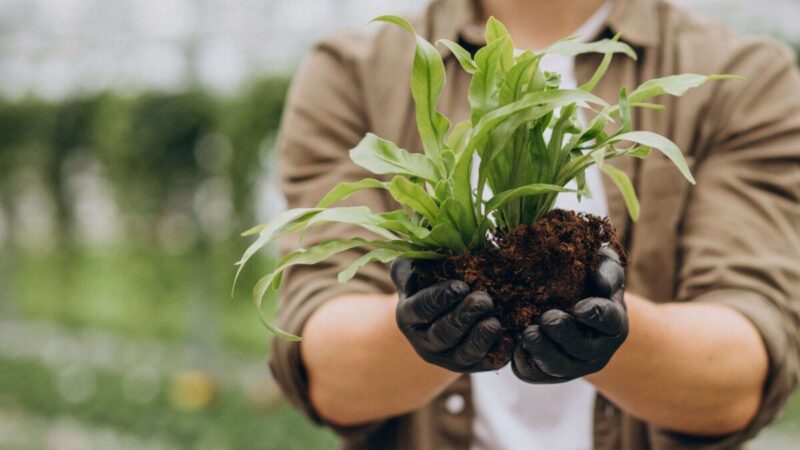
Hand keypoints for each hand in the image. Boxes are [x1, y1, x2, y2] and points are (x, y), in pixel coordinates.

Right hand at [391, 259, 509, 372]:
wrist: (446, 305)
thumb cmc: (430, 278)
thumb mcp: (415, 267)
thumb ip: (411, 263)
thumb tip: (420, 262)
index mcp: (409, 315)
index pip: (421, 309)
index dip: (440, 299)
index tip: (460, 286)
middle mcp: (425, 341)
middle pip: (443, 334)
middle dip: (464, 317)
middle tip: (484, 300)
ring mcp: (447, 357)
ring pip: (463, 354)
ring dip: (480, 339)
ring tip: (494, 323)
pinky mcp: (471, 364)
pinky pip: (486, 362)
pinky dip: (499, 353)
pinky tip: (510, 339)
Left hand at [512, 246, 627, 382]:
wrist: (568, 301)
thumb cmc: (587, 279)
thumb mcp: (602, 266)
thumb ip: (606, 269)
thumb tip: (600, 281)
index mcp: (613, 324)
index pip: (610, 322)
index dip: (596, 316)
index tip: (579, 307)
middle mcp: (598, 350)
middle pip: (583, 350)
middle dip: (565, 335)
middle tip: (547, 318)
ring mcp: (574, 365)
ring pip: (560, 368)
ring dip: (543, 352)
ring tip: (528, 333)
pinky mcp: (548, 373)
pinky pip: (535, 375)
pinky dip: (524, 362)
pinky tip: (515, 346)